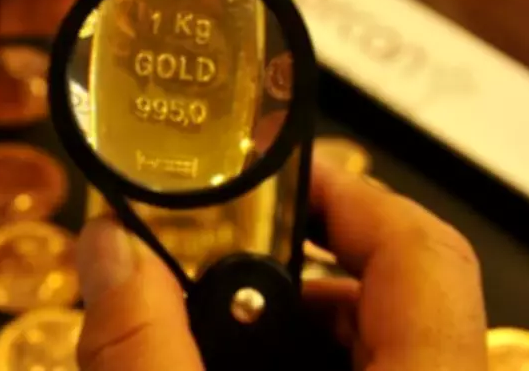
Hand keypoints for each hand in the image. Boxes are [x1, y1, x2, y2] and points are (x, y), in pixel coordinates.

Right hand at [75, 160, 487, 369]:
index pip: (421, 249)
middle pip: (394, 294)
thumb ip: (144, 349)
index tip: (272, 176)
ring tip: (213, 346)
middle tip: (218, 281)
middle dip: (293, 276)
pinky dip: (302, 370)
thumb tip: (107, 249)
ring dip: (289, 334)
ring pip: (376, 343)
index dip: (345, 193)